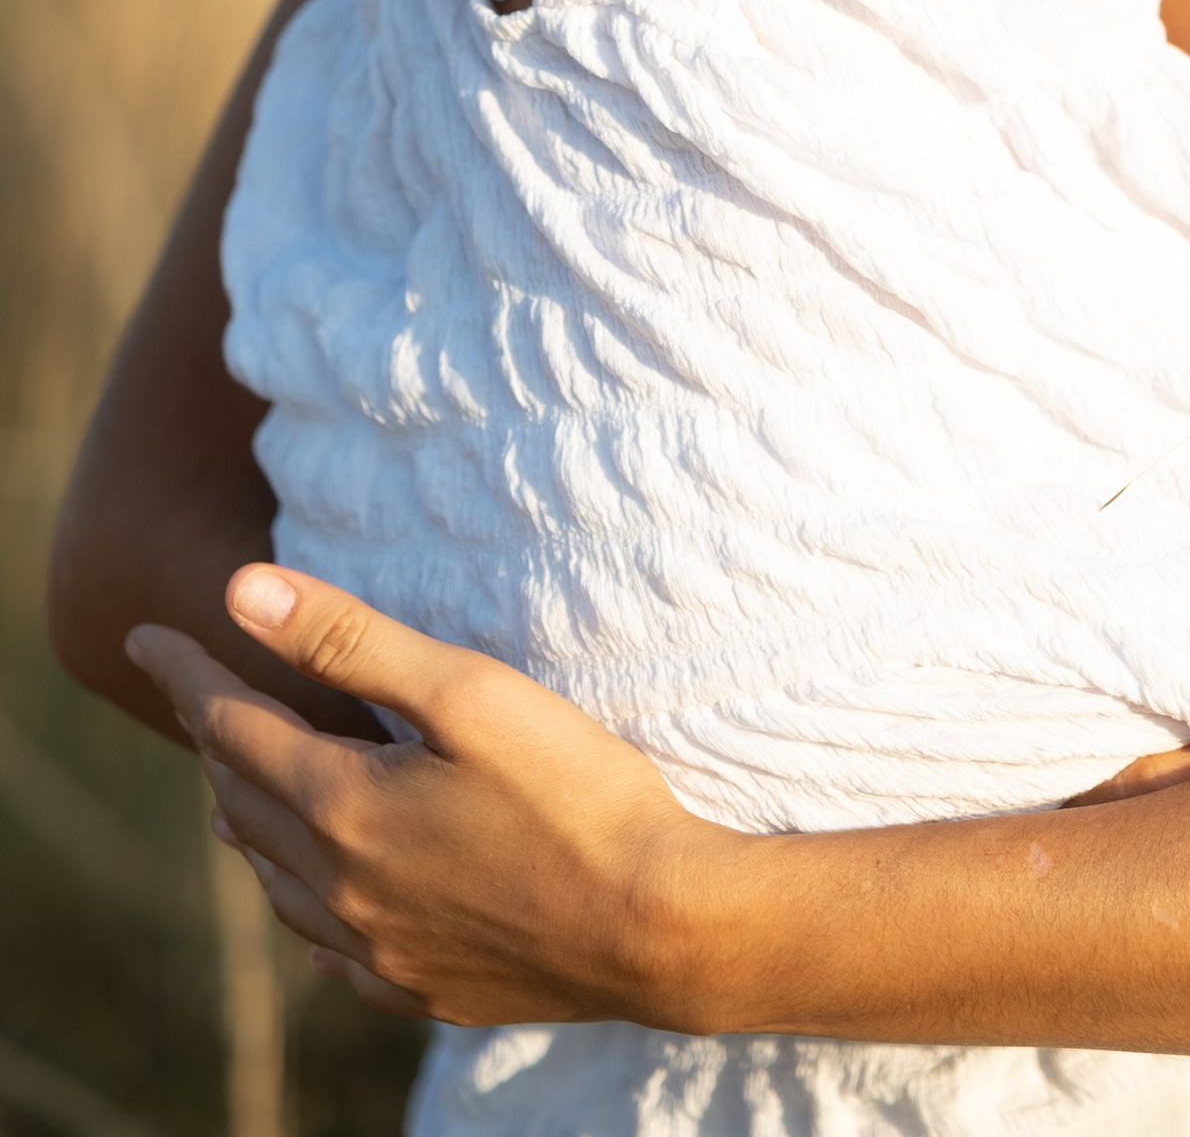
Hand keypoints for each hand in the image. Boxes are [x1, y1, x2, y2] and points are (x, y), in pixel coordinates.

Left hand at [127, 566, 725, 1029]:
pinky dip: (300, 896)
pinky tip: (317, 893)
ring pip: (274, 878)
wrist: (657, 929)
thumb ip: (351, 641)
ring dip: (249, 816)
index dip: (184, 673)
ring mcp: (374, 950)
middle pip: (243, 801)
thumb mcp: (469, 693)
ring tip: (242, 778)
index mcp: (343, 807)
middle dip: (213, 736)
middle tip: (198, 689)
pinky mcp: (416, 988)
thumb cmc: (578, 794)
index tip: (143, 634)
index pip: (230, 727)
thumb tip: (242, 591)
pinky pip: (324, 943)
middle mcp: (338, 889)